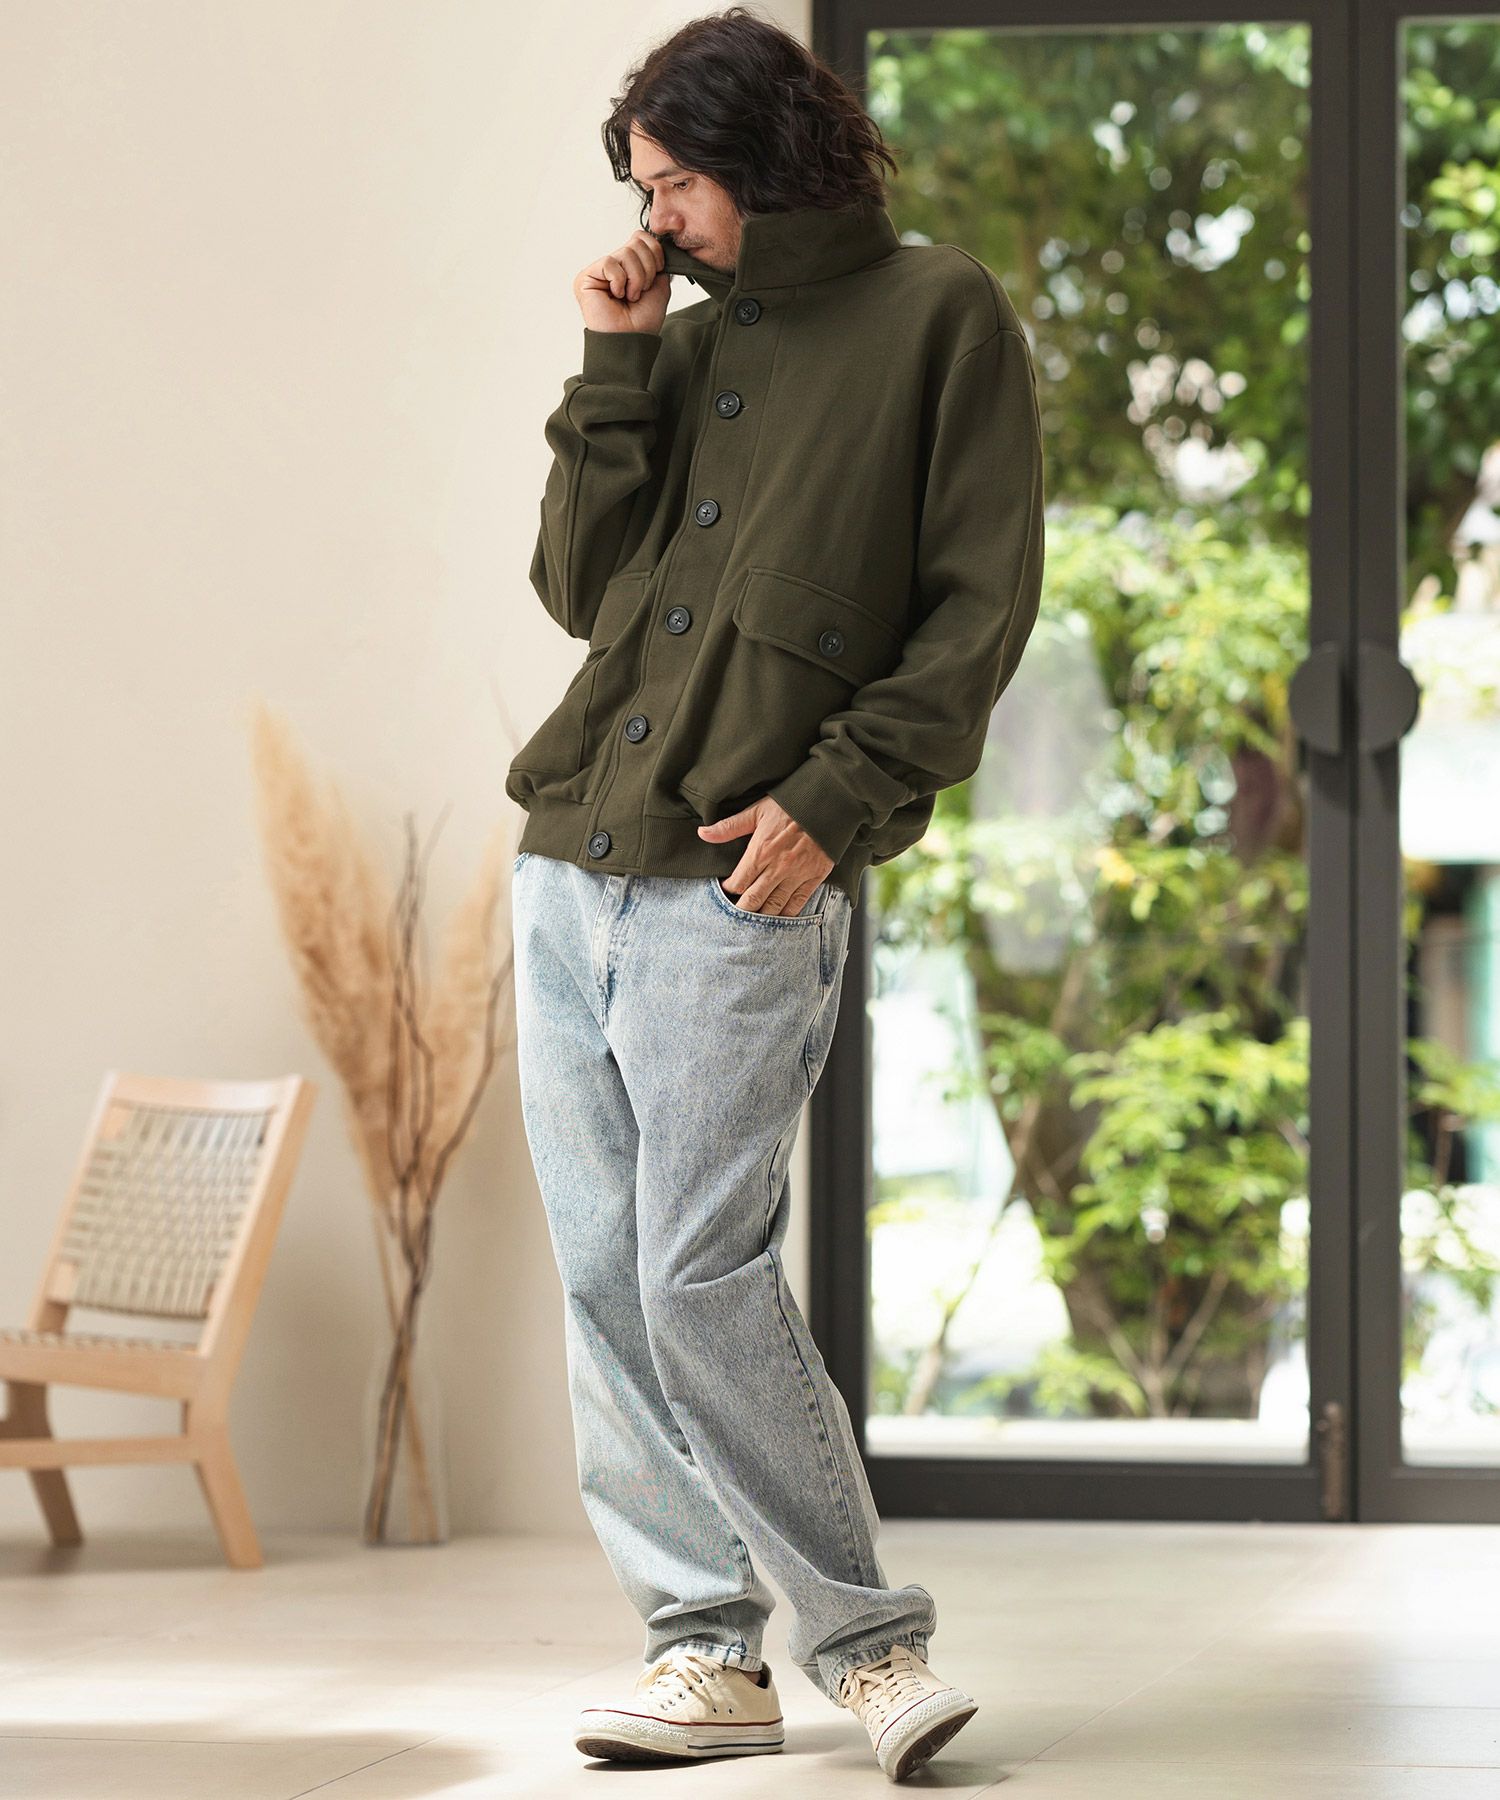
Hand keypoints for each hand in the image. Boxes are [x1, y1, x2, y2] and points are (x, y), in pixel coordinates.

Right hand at [575, 230, 670, 335]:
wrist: (631, 340)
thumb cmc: (642, 321)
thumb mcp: (660, 286)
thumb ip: (657, 262)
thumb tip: (655, 243)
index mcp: (629, 266)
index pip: (641, 238)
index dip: (655, 253)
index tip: (657, 274)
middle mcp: (614, 266)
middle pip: (636, 242)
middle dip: (647, 269)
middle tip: (640, 291)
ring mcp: (599, 271)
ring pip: (626, 252)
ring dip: (636, 278)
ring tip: (629, 296)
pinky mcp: (586, 276)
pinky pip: (610, 263)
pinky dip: (619, 281)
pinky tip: (616, 296)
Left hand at [697, 797, 834, 915]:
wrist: (828, 802)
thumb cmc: (791, 804)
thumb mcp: (756, 811)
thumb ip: (729, 827)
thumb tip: (703, 833)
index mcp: (760, 851)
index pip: (737, 883)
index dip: (727, 891)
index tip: (725, 891)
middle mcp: (777, 868)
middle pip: (753, 901)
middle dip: (741, 909)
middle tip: (735, 913)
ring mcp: (797, 875)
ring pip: (774, 907)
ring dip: (761, 916)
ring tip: (753, 919)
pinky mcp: (815, 878)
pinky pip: (797, 904)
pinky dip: (786, 914)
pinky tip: (778, 917)